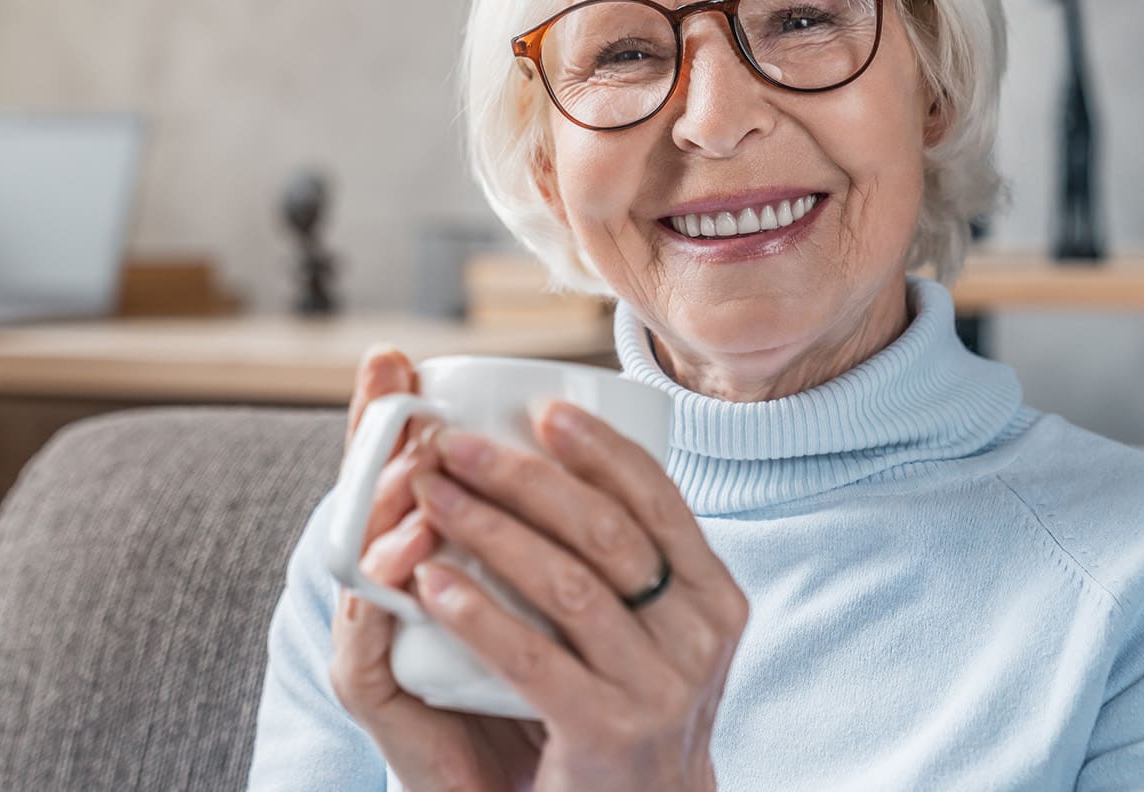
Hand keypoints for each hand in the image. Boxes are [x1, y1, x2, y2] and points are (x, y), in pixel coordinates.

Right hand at [327, 344, 545, 790]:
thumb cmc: (547, 689)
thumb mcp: (555, 597)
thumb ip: (559, 531)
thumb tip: (588, 435)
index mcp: (421, 560)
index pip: (391, 475)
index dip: (383, 415)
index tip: (393, 356)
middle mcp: (384, 592)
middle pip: (362, 499)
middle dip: (379, 436)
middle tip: (398, 384)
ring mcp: (370, 641)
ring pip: (360, 557)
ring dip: (386, 502)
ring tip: (420, 463)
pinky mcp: (371, 694)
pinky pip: (369, 635)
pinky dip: (393, 591)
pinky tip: (419, 557)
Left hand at [406, 398, 748, 791]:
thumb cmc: (627, 704)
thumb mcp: (655, 627)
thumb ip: (629, 559)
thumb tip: (564, 447)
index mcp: (713, 595)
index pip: (657, 499)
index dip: (599, 448)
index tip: (540, 410)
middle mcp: (699, 637)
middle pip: (605, 531)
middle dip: (522, 477)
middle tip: (452, 446)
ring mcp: (658, 688)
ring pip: (567, 585)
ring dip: (489, 530)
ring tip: (431, 496)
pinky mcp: (608, 733)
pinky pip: (534, 658)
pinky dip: (478, 613)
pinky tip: (431, 582)